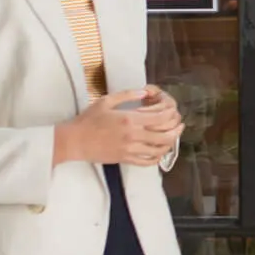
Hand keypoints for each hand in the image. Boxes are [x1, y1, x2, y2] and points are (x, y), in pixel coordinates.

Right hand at [54, 89, 184, 168]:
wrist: (74, 141)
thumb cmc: (88, 120)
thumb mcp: (106, 101)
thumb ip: (128, 95)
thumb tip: (145, 92)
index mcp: (129, 119)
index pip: (160, 118)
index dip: (171, 114)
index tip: (173, 110)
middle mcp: (133, 136)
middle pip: (164, 135)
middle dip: (176, 129)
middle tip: (180, 124)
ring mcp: (130, 150)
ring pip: (159, 150)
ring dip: (170, 143)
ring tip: (174, 136)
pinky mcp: (126, 160)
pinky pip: (147, 162)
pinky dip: (158, 157)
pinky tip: (160, 151)